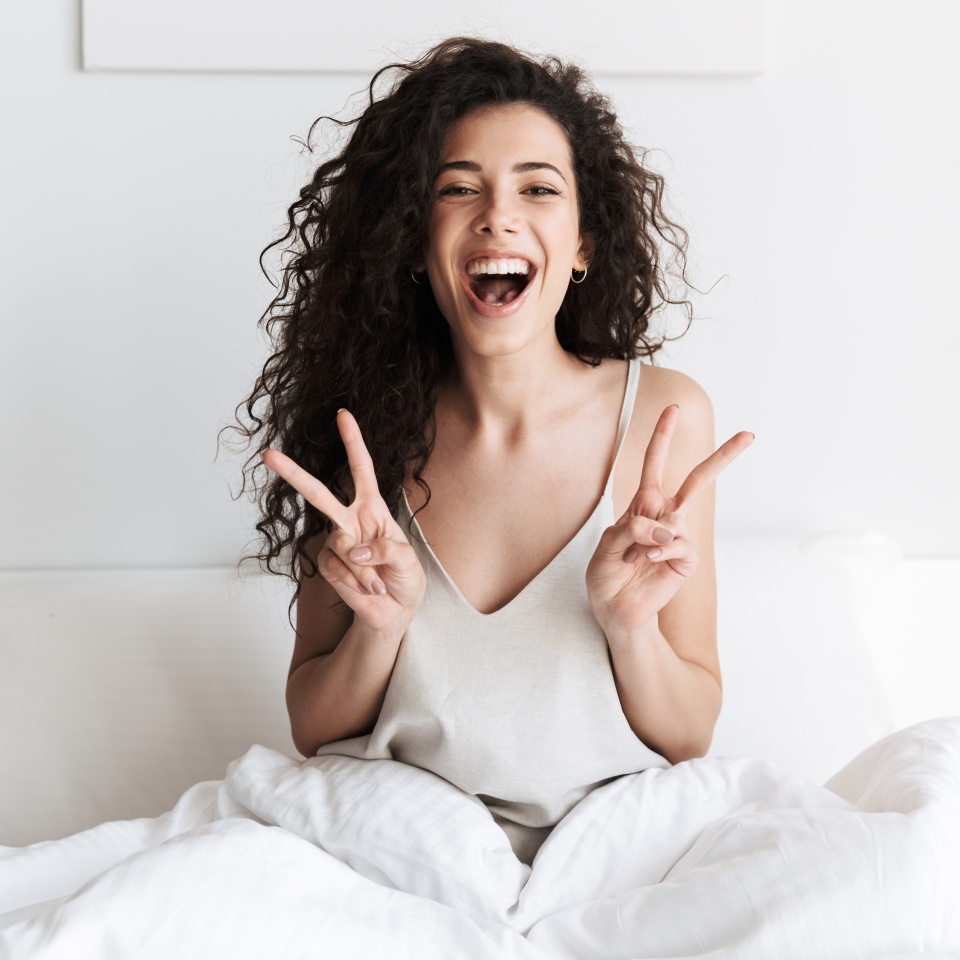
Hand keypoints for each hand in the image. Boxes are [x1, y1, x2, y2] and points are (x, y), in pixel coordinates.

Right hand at [262, 410, 425, 633]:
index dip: (353, 442)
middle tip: (268, 454)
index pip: (361, 469)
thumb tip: (353, 549)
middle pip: (318, 493)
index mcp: (372, 508)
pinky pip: (338, 570)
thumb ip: (385, 550)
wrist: (395, 610)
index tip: (343, 414)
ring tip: (381, 583)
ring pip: (341, 547)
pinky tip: (369, 589)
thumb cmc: (405, 577)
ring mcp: (336, 543)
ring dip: (366, 570)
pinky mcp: (328, 566)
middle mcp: (350, 520)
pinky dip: (358, 581)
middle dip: (293, 474)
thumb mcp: (407, 559)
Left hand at [586, 405, 752, 632]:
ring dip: (648, 536)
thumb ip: (630, 528)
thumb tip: (665, 525)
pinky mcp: (686, 559)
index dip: (663, 436)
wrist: (615, 609)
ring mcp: (679, 536)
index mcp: (643, 505)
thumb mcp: (606, 545)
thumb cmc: (606, 576)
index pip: (655, 463)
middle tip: (750, 435)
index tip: (674, 409)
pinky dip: (660, 549)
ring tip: (633, 557)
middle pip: (698, 479)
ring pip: (679, 516)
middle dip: (724, 457)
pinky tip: (647, 560)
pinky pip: (679, 543)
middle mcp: (665, 516)